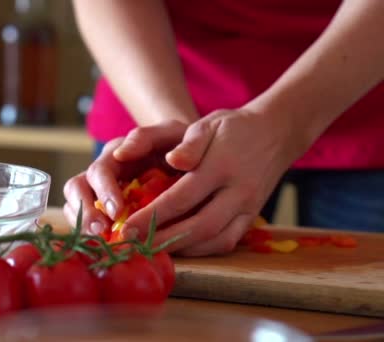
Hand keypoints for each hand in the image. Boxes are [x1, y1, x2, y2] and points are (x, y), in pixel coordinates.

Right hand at [63, 121, 190, 233]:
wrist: (189, 156)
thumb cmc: (180, 144)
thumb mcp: (172, 133)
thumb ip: (155, 137)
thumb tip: (134, 154)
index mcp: (116, 152)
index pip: (100, 170)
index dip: (104, 191)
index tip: (117, 211)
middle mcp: (103, 171)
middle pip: (77, 188)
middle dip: (85, 210)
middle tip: (100, 231)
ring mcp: (100, 190)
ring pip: (73, 205)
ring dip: (82, 224)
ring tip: (99, 242)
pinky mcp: (104, 210)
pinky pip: (85, 221)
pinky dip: (90, 234)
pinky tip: (104, 246)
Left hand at [117, 110, 302, 255]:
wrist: (276, 133)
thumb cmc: (232, 127)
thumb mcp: (207, 124)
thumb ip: (189, 144)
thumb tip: (173, 160)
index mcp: (222, 166)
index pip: (181, 198)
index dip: (152, 217)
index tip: (126, 227)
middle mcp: (238, 191)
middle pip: (198, 226)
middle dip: (162, 240)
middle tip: (133, 245)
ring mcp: (248, 208)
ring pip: (215, 240)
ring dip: (181, 249)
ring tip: (150, 251)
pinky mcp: (252, 217)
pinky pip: (227, 241)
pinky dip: (201, 250)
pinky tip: (178, 249)